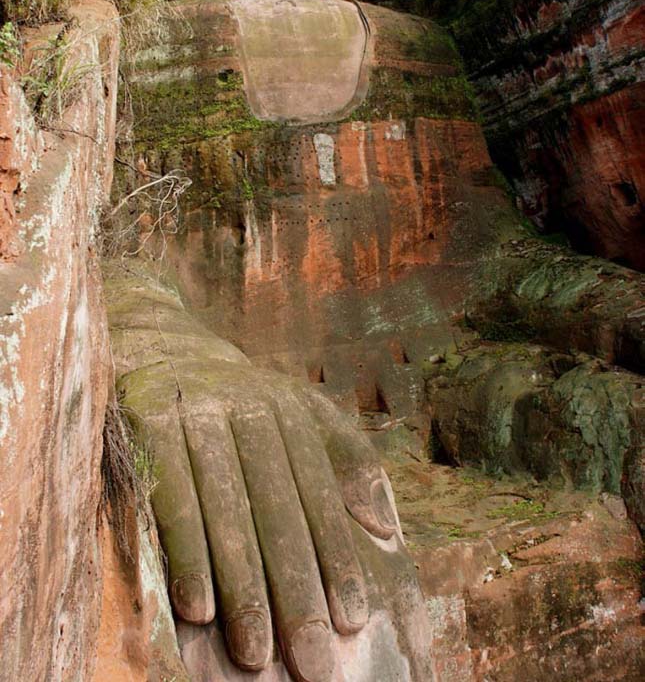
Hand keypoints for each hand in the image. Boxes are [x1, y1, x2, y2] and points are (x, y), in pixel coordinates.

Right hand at [119, 355, 401, 681]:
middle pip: (277, 511)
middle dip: (296, 590)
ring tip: (256, 654)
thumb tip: (383, 527)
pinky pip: (171, 500)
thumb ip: (347, 460)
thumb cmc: (242, 401)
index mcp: (289, 411)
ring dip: (243, 587)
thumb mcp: (302, 411)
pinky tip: (199, 609)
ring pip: (227, 513)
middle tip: (313, 660)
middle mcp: (247, 409)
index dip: (337, 558)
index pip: (318, 495)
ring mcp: (196, 416)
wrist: (161, 347)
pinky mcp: (150, 427)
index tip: (352, 620)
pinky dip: (187, 554)